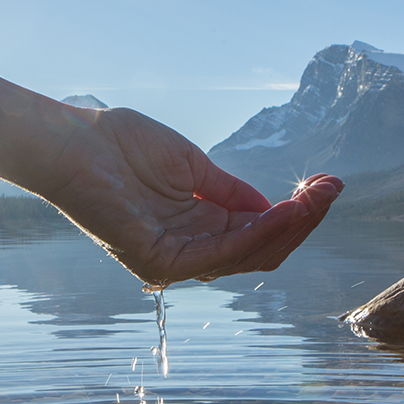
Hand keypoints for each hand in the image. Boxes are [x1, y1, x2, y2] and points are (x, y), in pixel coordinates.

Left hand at [40, 107, 341, 288]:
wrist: (72, 142)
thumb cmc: (120, 147)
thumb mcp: (192, 166)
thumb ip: (230, 191)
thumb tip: (274, 207)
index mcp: (196, 228)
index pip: (257, 232)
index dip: (295, 213)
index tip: (327, 184)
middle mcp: (189, 250)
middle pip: (261, 249)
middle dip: (301, 221)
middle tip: (331, 190)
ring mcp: (175, 260)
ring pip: (248, 255)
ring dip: (289, 227)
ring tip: (316, 199)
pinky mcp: (160, 261)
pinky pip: (221, 253)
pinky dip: (257, 234)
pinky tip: (284, 211)